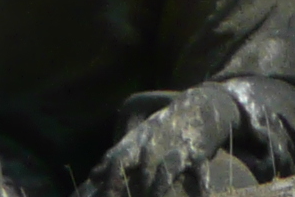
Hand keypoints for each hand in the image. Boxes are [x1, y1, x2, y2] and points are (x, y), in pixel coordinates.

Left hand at [84, 89, 236, 196]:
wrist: (200, 106)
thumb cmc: (163, 129)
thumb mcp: (138, 137)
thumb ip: (116, 156)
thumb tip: (94, 176)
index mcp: (138, 143)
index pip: (119, 161)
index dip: (111, 180)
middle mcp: (156, 147)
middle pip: (141, 169)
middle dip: (133, 188)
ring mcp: (178, 150)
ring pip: (166, 172)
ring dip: (158, 188)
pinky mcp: (199, 155)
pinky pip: (200, 173)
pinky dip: (201, 188)